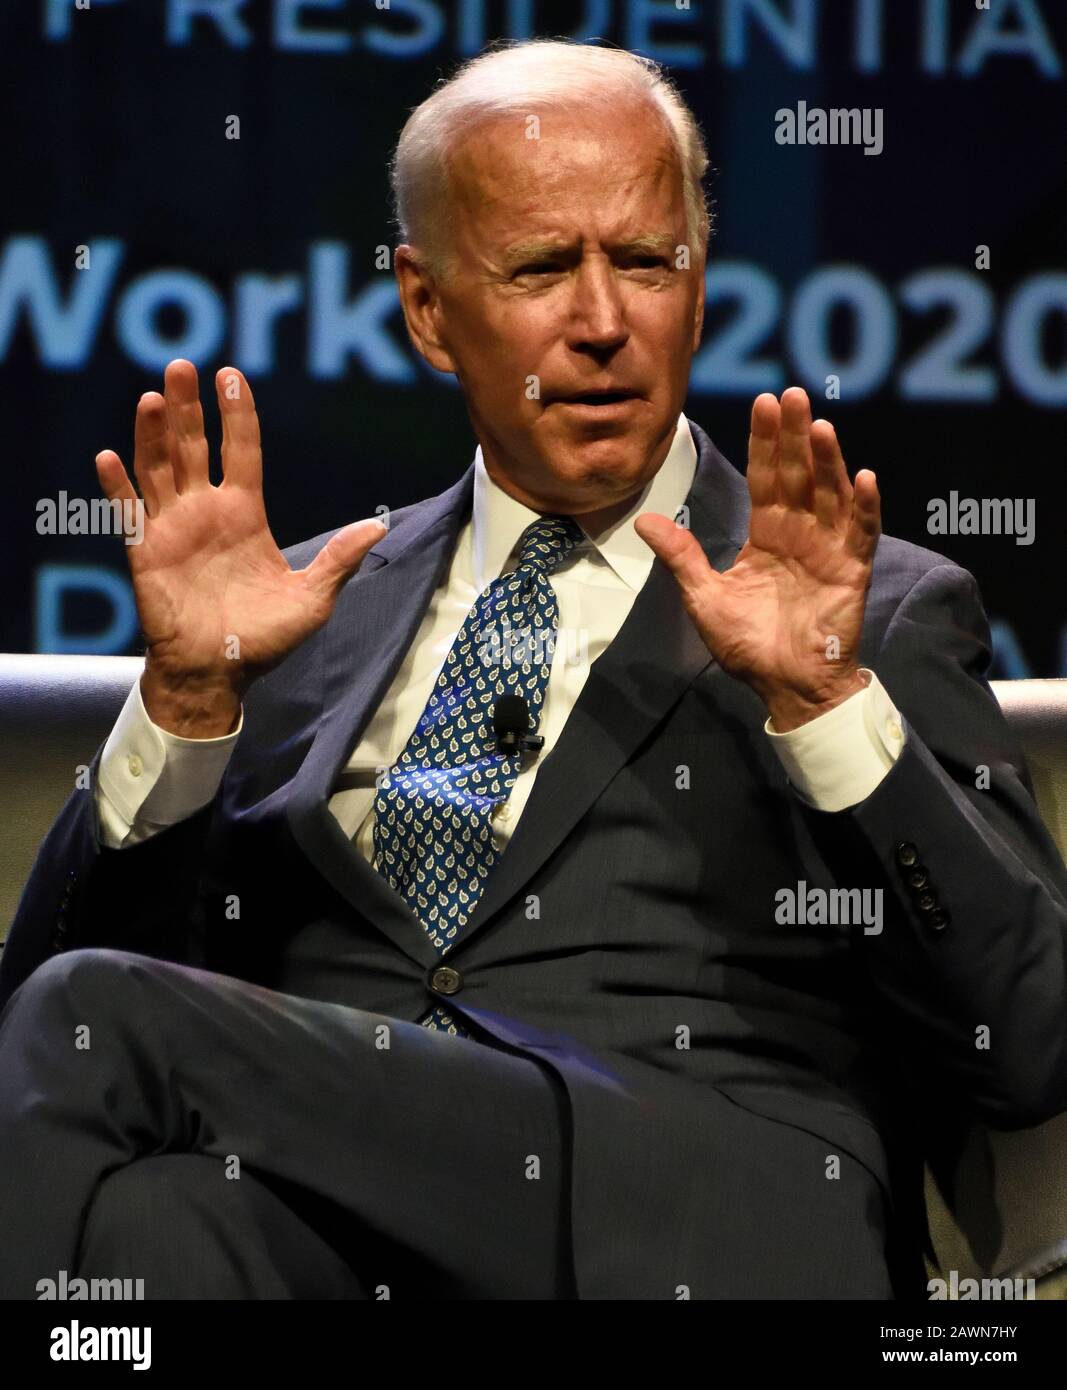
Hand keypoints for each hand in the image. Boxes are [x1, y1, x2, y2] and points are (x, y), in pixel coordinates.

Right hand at [96, 359, 385, 735]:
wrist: (219, 673)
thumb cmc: (265, 639)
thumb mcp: (313, 598)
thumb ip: (340, 558)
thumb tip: (379, 526)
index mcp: (244, 515)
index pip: (240, 452)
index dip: (236, 414)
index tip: (231, 375)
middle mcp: (205, 512)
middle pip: (193, 446)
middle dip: (187, 407)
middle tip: (182, 365)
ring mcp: (173, 529)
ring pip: (158, 469)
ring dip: (152, 434)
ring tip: (153, 396)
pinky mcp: (145, 553)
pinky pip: (127, 513)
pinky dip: (117, 485)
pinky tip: (110, 456)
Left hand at [634, 387, 880, 731]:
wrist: (785, 687)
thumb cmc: (749, 646)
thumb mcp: (704, 597)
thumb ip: (681, 555)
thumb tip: (643, 519)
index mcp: (767, 535)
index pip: (766, 477)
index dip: (764, 442)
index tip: (762, 403)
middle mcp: (800, 533)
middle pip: (798, 474)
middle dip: (793, 435)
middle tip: (790, 394)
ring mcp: (829, 549)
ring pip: (830, 494)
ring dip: (828, 460)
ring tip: (819, 425)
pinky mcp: (852, 571)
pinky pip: (862, 532)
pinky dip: (866, 505)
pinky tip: (864, 476)